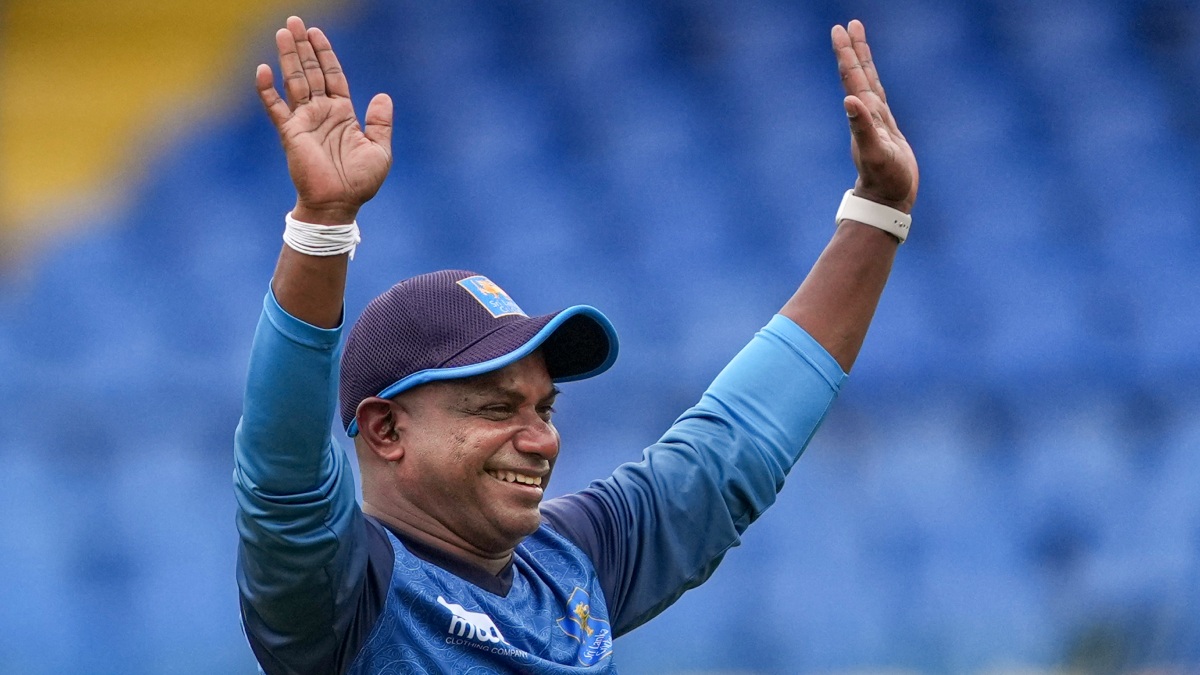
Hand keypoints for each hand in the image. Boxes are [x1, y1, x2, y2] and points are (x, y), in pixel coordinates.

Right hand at [256, 16, 392, 223]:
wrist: (339, 205)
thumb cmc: (359, 183)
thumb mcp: (380, 150)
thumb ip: (380, 123)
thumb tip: (383, 95)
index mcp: (342, 114)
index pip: (332, 76)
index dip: (325, 54)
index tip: (317, 33)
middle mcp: (321, 113)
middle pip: (311, 72)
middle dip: (303, 47)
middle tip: (294, 22)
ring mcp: (304, 121)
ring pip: (294, 82)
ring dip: (288, 57)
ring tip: (283, 33)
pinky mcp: (290, 134)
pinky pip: (276, 108)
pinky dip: (267, 90)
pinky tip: (263, 69)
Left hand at [832, 20, 917, 213]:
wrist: (887, 199)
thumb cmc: (883, 179)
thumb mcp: (874, 151)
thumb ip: (862, 126)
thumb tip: (849, 100)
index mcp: (864, 114)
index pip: (852, 77)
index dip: (847, 53)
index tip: (840, 29)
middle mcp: (867, 113)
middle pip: (858, 74)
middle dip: (854, 49)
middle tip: (848, 25)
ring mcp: (876, 121)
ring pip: (868, 83)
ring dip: (862, 62)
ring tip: (858, 41)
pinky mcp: (886, 129)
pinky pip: (879, 99)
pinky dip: (874, 84)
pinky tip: (869, 81)